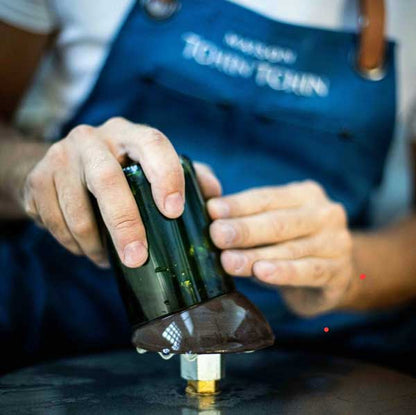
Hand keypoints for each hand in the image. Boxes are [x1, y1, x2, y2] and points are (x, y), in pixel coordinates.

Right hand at [21, 117, 220, 267]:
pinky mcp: (37, 179)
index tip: (174, 212)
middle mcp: (92, 139)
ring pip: (77, 210)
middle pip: (108, 180)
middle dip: (124, 224)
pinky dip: (73, 244)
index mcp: (128, 134)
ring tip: (112, 260)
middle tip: (137, 259)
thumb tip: (214, 194)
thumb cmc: (120, 170)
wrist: (63, 165)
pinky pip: (54, 222)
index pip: (152, 144)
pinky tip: (87, 248)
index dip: (166, 176)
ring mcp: (60, 157)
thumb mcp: (152, 165)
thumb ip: (187, 176)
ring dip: (96, 244)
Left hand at [207, 181, 353, 315]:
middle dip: (244, 229)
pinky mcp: (339, 272)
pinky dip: (283, 272)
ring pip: (290, 249)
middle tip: (216, 235)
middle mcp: (325, 214)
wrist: (331, 277)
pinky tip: (261, 273)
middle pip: (278, 222)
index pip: (266, 198)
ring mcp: (336, 242)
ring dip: (255, 255)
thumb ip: (246, 217)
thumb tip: (209, 210)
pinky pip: (308, 271)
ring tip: (228, 261)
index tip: (211, 210)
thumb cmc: (289, 245)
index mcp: (305, 195)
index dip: (238, 204)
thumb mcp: (270, 226)